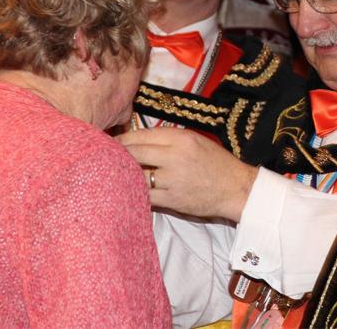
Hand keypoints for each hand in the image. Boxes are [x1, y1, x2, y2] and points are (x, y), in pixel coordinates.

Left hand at [117, 127, 257, 221]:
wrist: (236, 188)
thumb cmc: (216, 162)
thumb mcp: (195, 141)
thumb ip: (168, 138)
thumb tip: (138, 140)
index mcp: (181, 138)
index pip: (141, 135)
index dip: (121, 139)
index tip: (109, 142)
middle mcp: (175, 156)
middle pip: (133, 153)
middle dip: (114, 154)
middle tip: (101, 157)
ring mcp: (172, 179)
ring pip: (135, 175)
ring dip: (121, 175)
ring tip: (109, 174)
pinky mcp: (172, 200)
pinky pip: (144, 195)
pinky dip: (133, 192)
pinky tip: (125, 190)